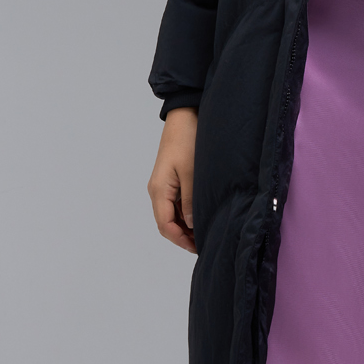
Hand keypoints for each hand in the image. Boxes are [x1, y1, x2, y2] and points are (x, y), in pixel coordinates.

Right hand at [149, 107, 198, 251]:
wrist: (185, 116)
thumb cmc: (187, 141)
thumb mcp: (191, 173)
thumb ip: (190, 200)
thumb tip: (190, 224)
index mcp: (159, 190)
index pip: (165, 225)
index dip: (180, 239)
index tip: (198, 247)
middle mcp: (158, 190)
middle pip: (166, 222)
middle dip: (183, 236)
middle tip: (204, 244)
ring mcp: (164, 185)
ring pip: (171, 214)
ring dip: (185, 226)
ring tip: (205, 233)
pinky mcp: (171, 179)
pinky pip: (176, 203)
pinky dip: (186, 214)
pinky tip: (200, 216)